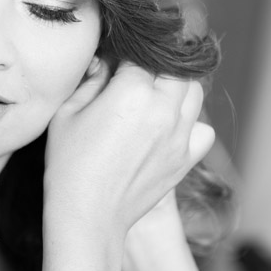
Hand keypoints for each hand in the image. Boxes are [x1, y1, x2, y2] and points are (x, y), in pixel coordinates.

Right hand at [45, 59, 214, 237]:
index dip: (123, 57)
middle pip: (175, 67)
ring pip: (194, 93)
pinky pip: (204, 130)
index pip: (139, 54)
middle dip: (154, 68)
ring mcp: (179, 136)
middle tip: (133, 81)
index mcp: (132, 92)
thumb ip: (90, 81)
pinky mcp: (185, 159)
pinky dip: (192, 124)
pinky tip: (169, 129)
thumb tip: (106, 64)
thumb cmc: (69, 165)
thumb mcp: (67, 114)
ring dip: (176, 90)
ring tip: (153, 100)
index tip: (111, 67)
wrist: (87, 215)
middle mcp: (163, 109)